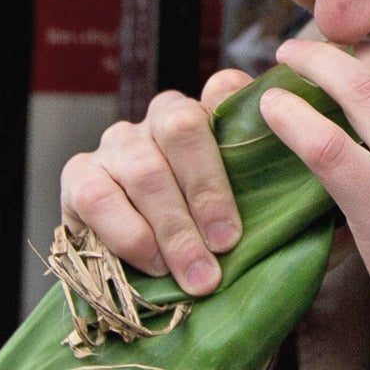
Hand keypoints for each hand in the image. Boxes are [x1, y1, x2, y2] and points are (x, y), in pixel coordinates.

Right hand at [59, 69, 256, 295]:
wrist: (148, 266)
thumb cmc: (208, 231)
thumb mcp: (244, 205)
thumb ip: (259, 175)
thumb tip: (291, 158)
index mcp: (208, 113)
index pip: (222, 94)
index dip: (241, 133)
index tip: (251, 193)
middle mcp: (158, 118)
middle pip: (181, 129)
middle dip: (207, 194)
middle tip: (225, 246)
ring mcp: (116, 144)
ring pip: (144, 170)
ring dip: (173, 229)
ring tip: (196, 275)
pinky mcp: (78, 175)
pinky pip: (97, 197)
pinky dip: (129, 235)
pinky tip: (152, 264)